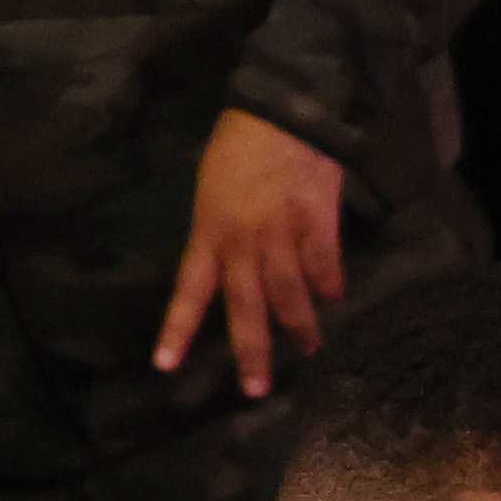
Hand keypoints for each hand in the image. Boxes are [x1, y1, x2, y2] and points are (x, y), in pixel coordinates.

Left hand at [154, 110, 351, 399]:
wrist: (281, 110)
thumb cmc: (240, 147)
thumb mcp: (212, 191)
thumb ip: (221, 233)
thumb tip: (240, 273)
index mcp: (208, 231)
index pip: (189, 290)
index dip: (177, 330)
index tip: (165, 366)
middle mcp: (241, 241)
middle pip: (244, 307)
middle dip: (251, 352)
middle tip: (256, 390)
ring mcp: (281, 234)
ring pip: (289, 296)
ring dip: (301, 328)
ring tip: (311, 349)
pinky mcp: (316, 224)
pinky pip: (324, 267)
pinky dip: (330, 286)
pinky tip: (335, 298)